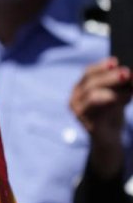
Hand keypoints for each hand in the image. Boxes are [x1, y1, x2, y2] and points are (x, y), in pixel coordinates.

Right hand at [71, 57, 131, 178]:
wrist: (108, 140)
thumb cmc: (111, 114)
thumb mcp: (115, 96)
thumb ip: (118, 85)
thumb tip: (129, 74)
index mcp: (79, 89)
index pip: (87, 73)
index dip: (101, 66)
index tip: (115, 61)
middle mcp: (75, 99)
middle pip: (90, 82)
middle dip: (110, 76)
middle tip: (127, 73)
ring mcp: (79, 112)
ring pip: (93, 94)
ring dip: (114, 89)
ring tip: (130, 89)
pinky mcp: (88, 124)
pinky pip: (100, 110)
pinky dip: (114, 101)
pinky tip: (127, 98)